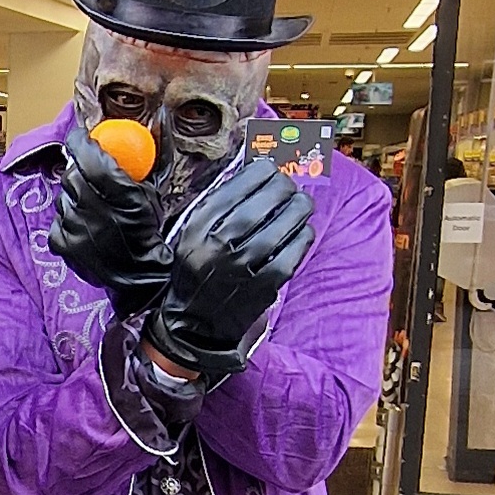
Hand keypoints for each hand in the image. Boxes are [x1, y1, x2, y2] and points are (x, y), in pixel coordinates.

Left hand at [48, 126, 169, 312]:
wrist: (140, 275)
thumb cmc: (149, 230)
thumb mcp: (155, 190)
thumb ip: (152, 154)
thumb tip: (159, 116)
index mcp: (118, 192)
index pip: (87, 154)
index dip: (81, 141)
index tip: (82, 136)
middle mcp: (92, 208)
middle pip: (72, 174)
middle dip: (79, 169)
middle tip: (90, 172)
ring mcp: (74, 228)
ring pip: (64, 197)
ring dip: (75, 196)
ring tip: (93, 206)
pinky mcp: (62, 244)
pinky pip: (58, 219)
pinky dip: (69, 217)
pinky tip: (85, 224)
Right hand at [144, 157, 314, 381]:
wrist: (192, 326)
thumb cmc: (196, 274)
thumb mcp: (192, 236)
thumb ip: (217, 208)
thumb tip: (255, 175)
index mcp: (197, 229)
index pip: (235, 188)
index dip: (259, 173)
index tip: (269, 169)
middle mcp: (217, 246)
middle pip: (261, 204)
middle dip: (283, 187)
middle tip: (290, 186)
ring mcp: (242, 268)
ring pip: (281, 226)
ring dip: (298, 209)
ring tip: (302, 204)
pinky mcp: (263, 287)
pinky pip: (291, 254)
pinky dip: (302, 237)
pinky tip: (302, 231)